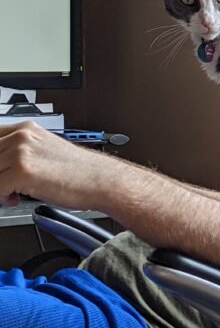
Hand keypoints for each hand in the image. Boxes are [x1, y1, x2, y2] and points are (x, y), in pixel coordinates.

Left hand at [0, 121, 118, 209]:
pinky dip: (3, 199)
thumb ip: (19, 151)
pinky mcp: (23, 171)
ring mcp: (21, 152)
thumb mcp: (44, 150)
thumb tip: (2, 164)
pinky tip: (17, 198)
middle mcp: (21, 136)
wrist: (101, 180)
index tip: (1, 169)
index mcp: (26, 129)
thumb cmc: (79, 171)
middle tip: (6, 184)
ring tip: (13, 193)